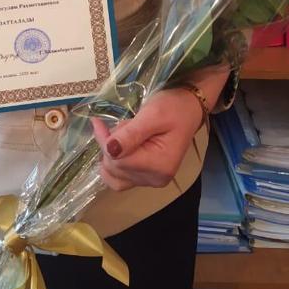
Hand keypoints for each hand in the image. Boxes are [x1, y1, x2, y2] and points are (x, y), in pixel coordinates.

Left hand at [90, 88, 204, 191]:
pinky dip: (115, 163)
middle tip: (115, 124)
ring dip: (109, 155)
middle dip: (108, 146)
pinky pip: (121, 178)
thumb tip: (110, 149)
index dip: (105, 141)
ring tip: (120, 134)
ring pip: (115, 177)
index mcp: (159, 165)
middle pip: (115, 169)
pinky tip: (119, 146)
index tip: (99, 121)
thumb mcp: (153, 114)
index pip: (118, 161)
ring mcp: (152, 180)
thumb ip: (132, 133)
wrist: (189, 109)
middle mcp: (155, 179)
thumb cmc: (174, 108)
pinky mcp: (147, 177)